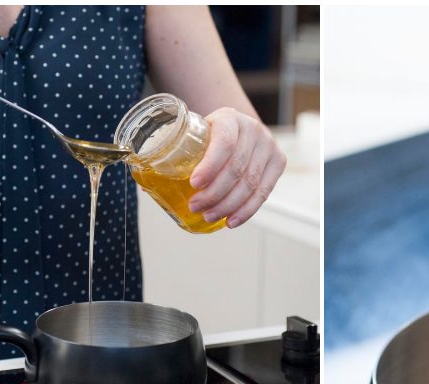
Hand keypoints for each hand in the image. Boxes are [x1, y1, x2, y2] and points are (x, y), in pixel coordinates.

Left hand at [187, 107, 286, 228]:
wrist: (239, 130)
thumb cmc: (212, 137)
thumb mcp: (198, 133)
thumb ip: (183, 149)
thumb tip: (150, 181)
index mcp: (230, 118)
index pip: (223, 143)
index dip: (209, 166)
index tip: (194, 184)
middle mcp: (254, 130)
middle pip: (236, 169)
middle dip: (214, 193)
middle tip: (195, 207)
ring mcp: (269, 146)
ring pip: (250, 185)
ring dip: (228, 206)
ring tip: (209, 216)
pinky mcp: (278, 163)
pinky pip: (263, 193)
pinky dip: (246, 211)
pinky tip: (231, 221)